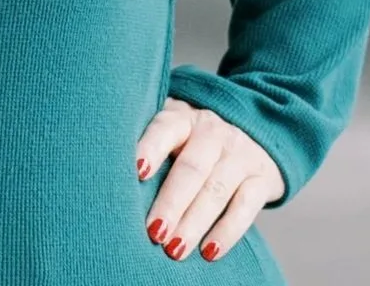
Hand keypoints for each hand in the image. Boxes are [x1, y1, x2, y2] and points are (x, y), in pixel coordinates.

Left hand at [135, 99, 284, 263]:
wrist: (252, 132)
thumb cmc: (191, 141)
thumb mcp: (172, 131)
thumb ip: (148, 146)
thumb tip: (107, 176)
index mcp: (182, 118)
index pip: (164, 129)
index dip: (151, 149)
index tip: (137, 172)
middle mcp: (212, 132)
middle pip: (191, 168)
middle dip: (171, 203)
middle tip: (153, 232)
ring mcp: (240, 154)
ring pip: (216, 190)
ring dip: (194, 223)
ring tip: (174, 249)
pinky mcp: (262, 178)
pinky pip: (246, 207)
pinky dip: (228, 232)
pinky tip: (209, 252)